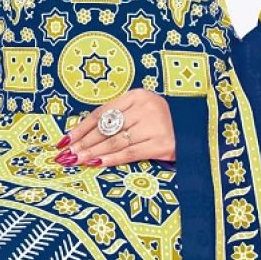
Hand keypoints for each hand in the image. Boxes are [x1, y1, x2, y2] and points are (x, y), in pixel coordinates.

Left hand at [54, 88, 175, 166]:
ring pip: (115, 141)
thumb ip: (118, 118)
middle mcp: (145, 108)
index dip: (81, 127)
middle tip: (66, 155)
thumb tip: (82, 134)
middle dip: (83, 143)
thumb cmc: (161, 123)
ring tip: (77, 161)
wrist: (195, 132)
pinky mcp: (161, 144)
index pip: (101, 112)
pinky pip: (130, 153)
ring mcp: (154, 125)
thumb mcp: (140, 111)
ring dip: (93, 153)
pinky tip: (97, 164)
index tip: (65, 140)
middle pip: (106, 128)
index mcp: (137, 95)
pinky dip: (112, 159)